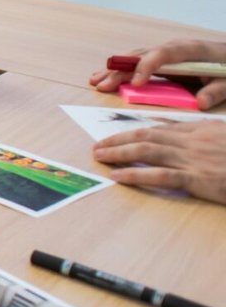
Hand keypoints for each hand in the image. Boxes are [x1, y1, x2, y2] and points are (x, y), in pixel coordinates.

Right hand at [90, 39, 225, 108]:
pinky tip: (105, 77)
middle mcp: (173, 48)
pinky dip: (121, 70)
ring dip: (115, 70)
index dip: (147, 67)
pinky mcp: (163, 61)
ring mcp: (166, 53)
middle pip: (142, 55)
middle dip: (120, 70)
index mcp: (190, 50)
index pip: (163, 54)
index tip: (136, 83)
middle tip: (102, 85)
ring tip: (96, 81)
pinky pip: (138, 63)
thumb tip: (200, 102)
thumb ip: (217, 91)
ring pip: (135, 58)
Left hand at [93, 121, 225, 204]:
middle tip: (98, 146)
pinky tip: (117, 176)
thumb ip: (208, 139)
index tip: (117, 135)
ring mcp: (195, 158)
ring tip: (99, 156)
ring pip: (147, 150)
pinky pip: (160, 175)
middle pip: (148, 135)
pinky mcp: (198, 178)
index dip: (135, 131)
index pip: (161, 127)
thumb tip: (190, 144)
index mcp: (203, 129)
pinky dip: (135, 174)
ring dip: (119, 153)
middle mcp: (195, 140)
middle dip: (118, 139)